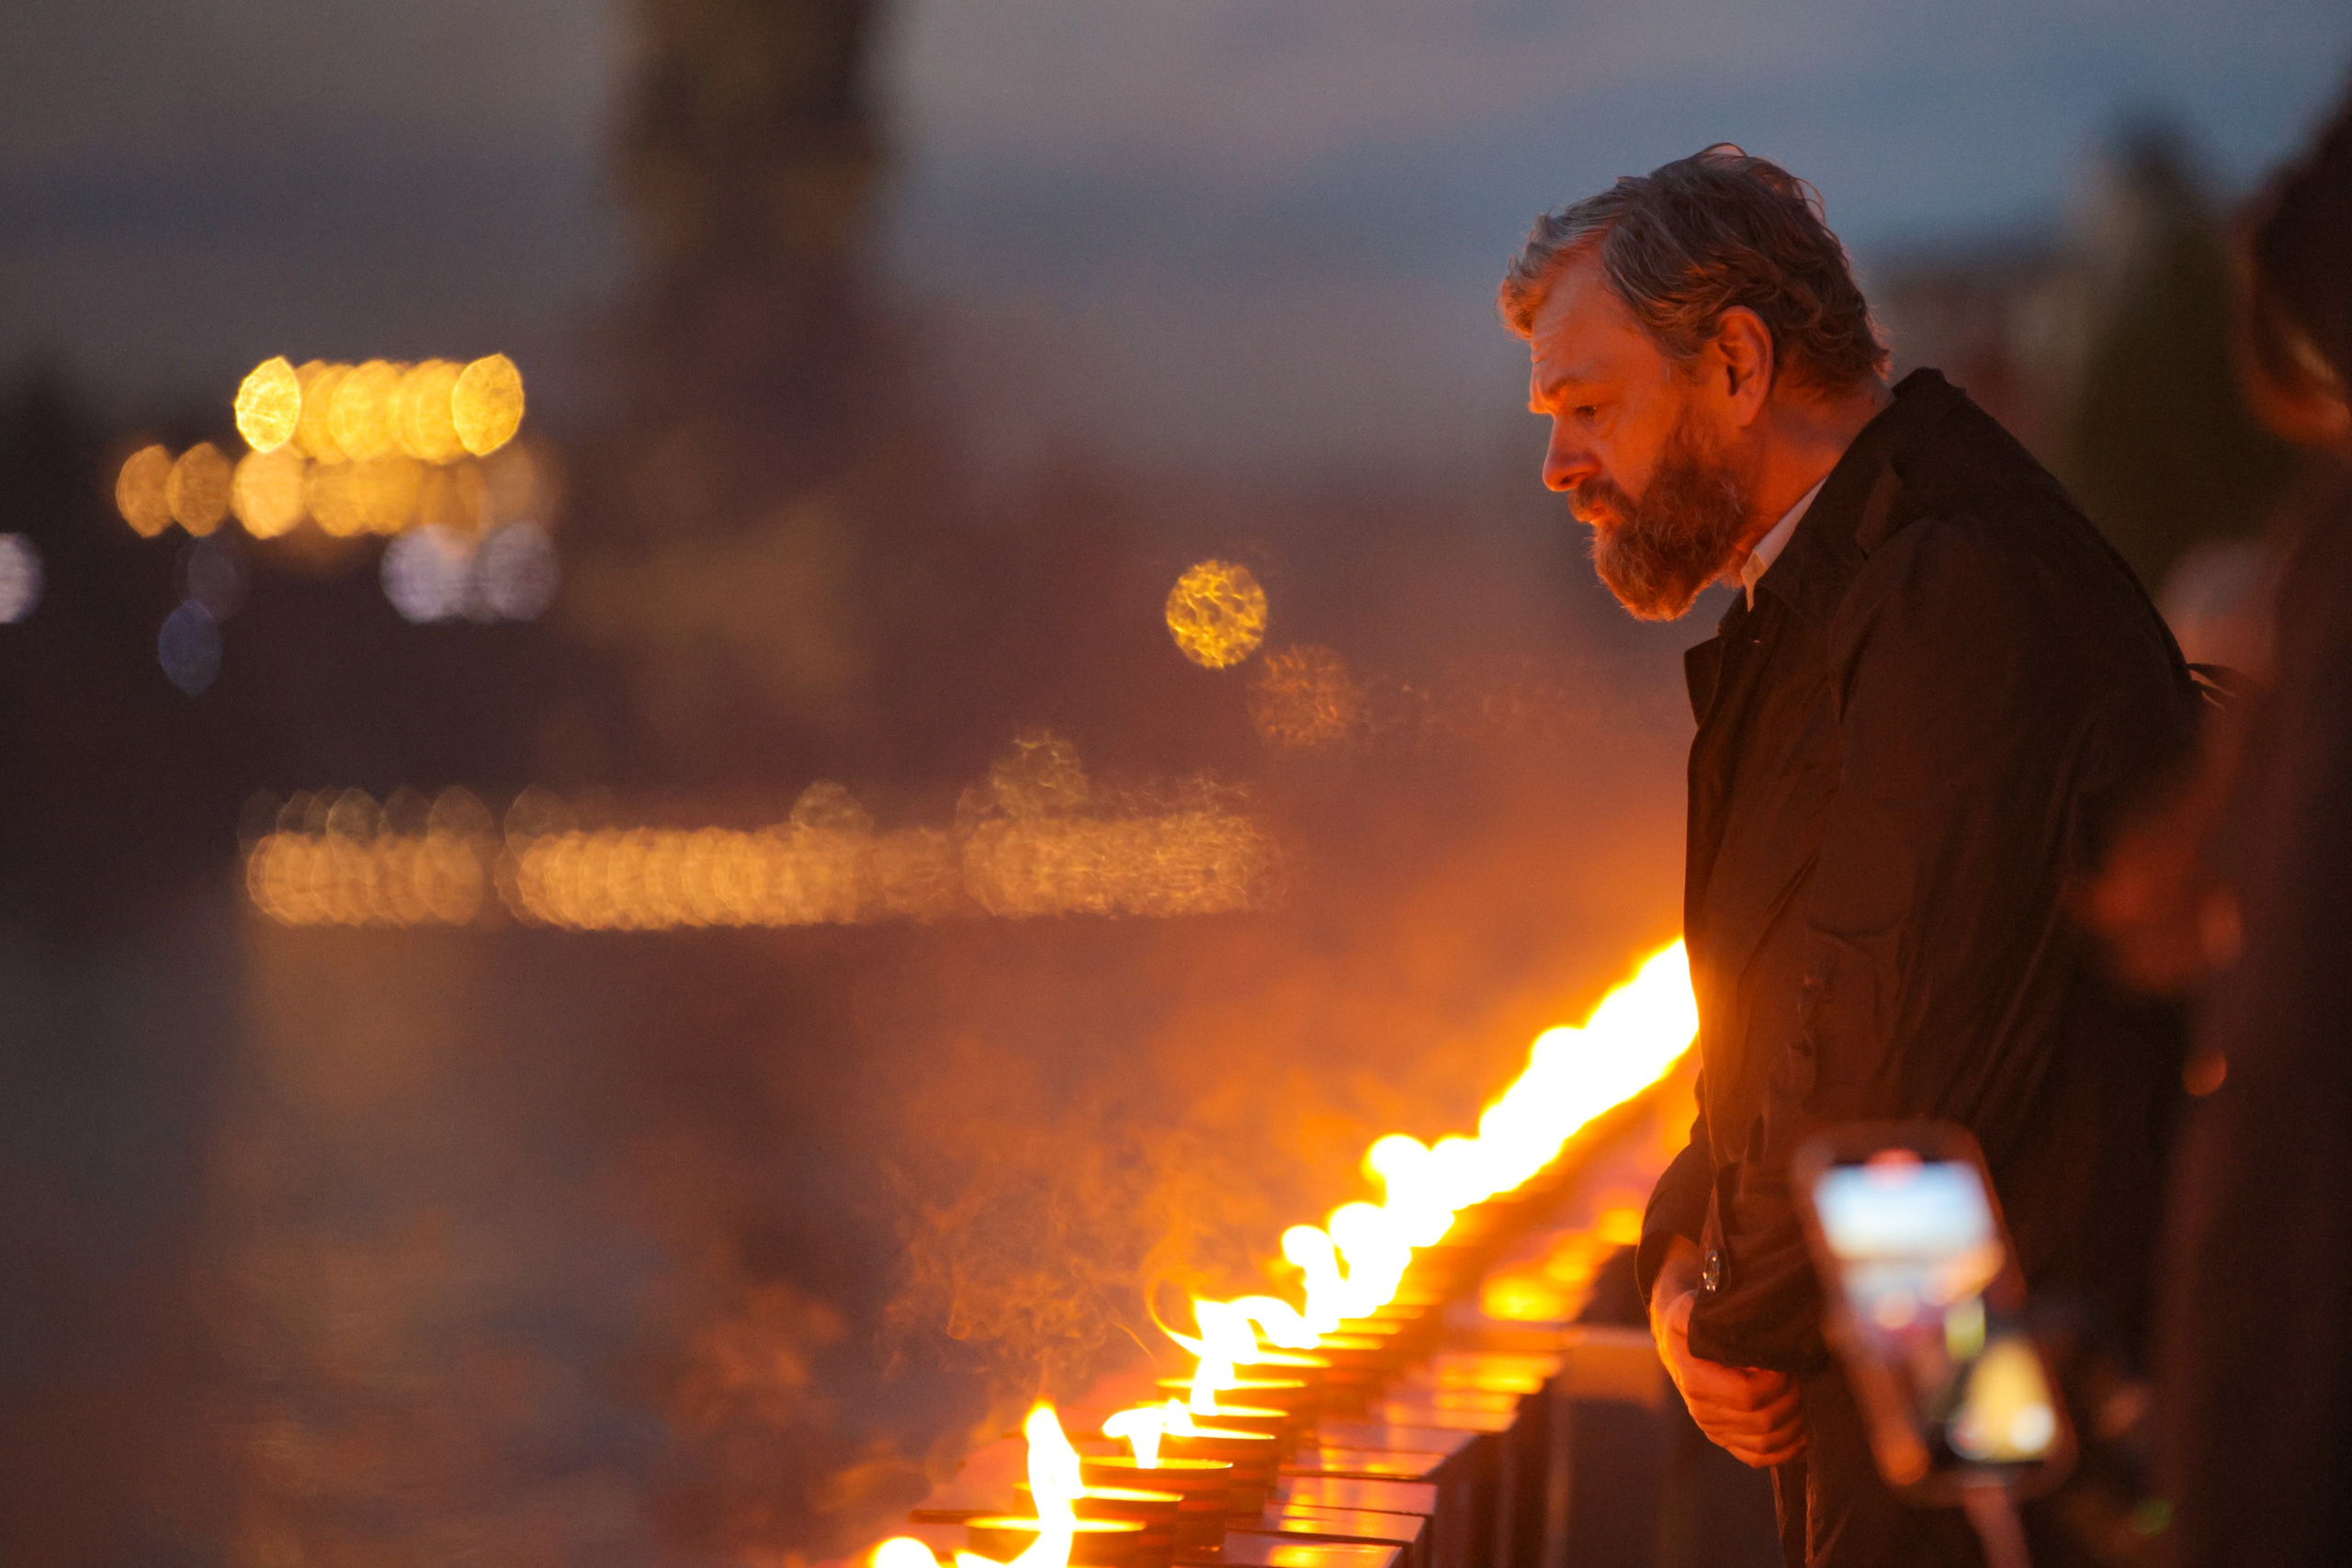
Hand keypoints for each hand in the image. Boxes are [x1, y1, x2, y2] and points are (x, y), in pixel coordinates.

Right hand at [1649, 1238, 1807, 1467]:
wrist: (1678, 1340)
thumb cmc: (1694, 1318)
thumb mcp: (1692, 1307)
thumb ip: (1704, 1313)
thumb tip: (1728, 1319)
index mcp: (1695, 1380)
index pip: (1748, 1396)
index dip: (1776, 1382)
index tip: (1784, 1362)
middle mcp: (1702, 1411)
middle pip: (1764, 1422)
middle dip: (1791, 1400)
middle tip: (1799, 1376)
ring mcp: (1714, 1429)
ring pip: (1766, 1444)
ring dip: (1794, 1425)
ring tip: (1802, 1398)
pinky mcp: (1726, 1440)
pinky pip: (1759, 1458)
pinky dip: (1786, 1450)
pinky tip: (1800, 1432)